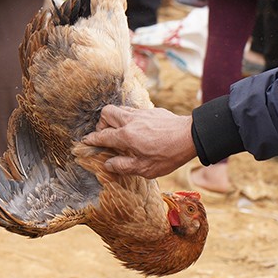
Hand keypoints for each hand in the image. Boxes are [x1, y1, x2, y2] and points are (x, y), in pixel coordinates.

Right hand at [81, 105, 196, 176]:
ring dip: (116, 119)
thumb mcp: (146, 168)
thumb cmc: (169, 155)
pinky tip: (140, 130)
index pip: (102, 136)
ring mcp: (141, 114)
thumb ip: (124, 166)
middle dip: (102, 123)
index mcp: (126, 136)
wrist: (191, 136)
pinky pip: (135, 111)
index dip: (92, 139)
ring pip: (120, 109)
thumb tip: (108, 164)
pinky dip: (131, 119)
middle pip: (106, 113)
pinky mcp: (152, 111)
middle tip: (107, 135)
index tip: (86, 141)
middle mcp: (130, 121)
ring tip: (122, 133)